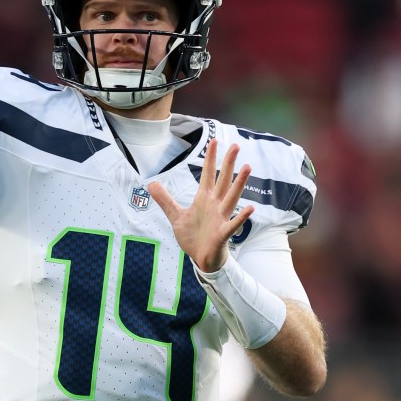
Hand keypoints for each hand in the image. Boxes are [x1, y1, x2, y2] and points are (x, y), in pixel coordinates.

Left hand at [147, 139, 254, 272]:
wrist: (201, 259)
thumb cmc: (193, 236)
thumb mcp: (175, 216)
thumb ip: (165, 200)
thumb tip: (150, 184)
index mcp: (204, 199)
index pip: (208, 174)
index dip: (211, 158)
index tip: (215, 141)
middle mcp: (215, 205)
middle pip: (223, 180)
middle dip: (229, 163)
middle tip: (236, 145)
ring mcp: (221, 218)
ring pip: (231, 197)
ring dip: (239, 184)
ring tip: (248, 167)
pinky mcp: (223, 233)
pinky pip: (233, 224)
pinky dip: (241, 217)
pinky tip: (250, 208)